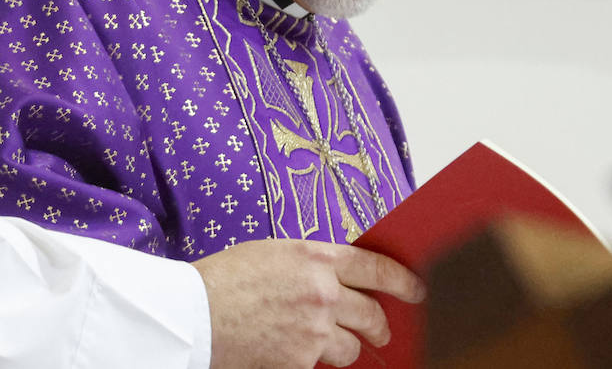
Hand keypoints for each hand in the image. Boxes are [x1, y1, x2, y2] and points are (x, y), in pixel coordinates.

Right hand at [193, 238, 424, 367]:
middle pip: (372, 313)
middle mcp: (323, 291)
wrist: (194, 313)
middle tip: (380, 330)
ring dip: (343, 347)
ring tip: (322, 343)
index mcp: (317, 257)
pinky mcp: (301, 361)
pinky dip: (312, 362)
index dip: (403, 282)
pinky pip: (322, 366)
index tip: (416, 291)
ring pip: (351, 347)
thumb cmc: (227, 278)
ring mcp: (314, 329)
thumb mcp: (275, 254)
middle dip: (379, 326)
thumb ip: (313, 264)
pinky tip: (292, 352)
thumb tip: (339, 279)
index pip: (377, 269)